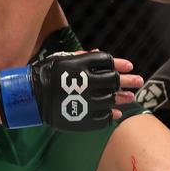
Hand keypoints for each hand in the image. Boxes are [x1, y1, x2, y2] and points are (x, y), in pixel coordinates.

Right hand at [0, 51, 139, 130]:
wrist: (31, 96)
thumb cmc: (47, 73)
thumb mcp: (63, 59)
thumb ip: (82, 56)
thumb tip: (99, 52)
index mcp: (80, 65)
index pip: (107, 62)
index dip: (119, 64)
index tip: (129, 66)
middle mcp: (85, 82)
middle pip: (113, 80)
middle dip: (128, 81)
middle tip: (138, 81)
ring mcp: (85, 101)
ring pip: (111, 99)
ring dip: (123, 98)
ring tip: (131, 97)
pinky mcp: (82, 118)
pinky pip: (103, 118)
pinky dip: (111, 115)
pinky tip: (116, 113)